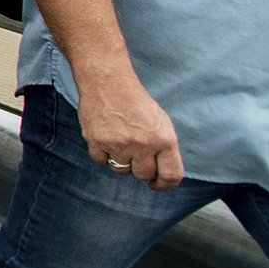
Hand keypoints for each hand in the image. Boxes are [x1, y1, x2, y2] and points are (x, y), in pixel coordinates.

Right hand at [77, 74, 183, 188]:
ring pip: (121, 170)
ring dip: (121, 161)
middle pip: (143, 175)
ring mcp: (119, 144)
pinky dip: (103, 155)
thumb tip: (161, 173)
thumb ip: (163, 148)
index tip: (157, 185)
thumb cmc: (136, 102)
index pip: (171, 175)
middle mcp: (143, 144)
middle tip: (135, 155)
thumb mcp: (161, 123)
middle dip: (140, 168)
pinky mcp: (97, 141)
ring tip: (120, 143)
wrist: (108, 82)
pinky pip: (101, 162)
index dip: (165, 185)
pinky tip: (106, 140)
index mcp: (164, 139)